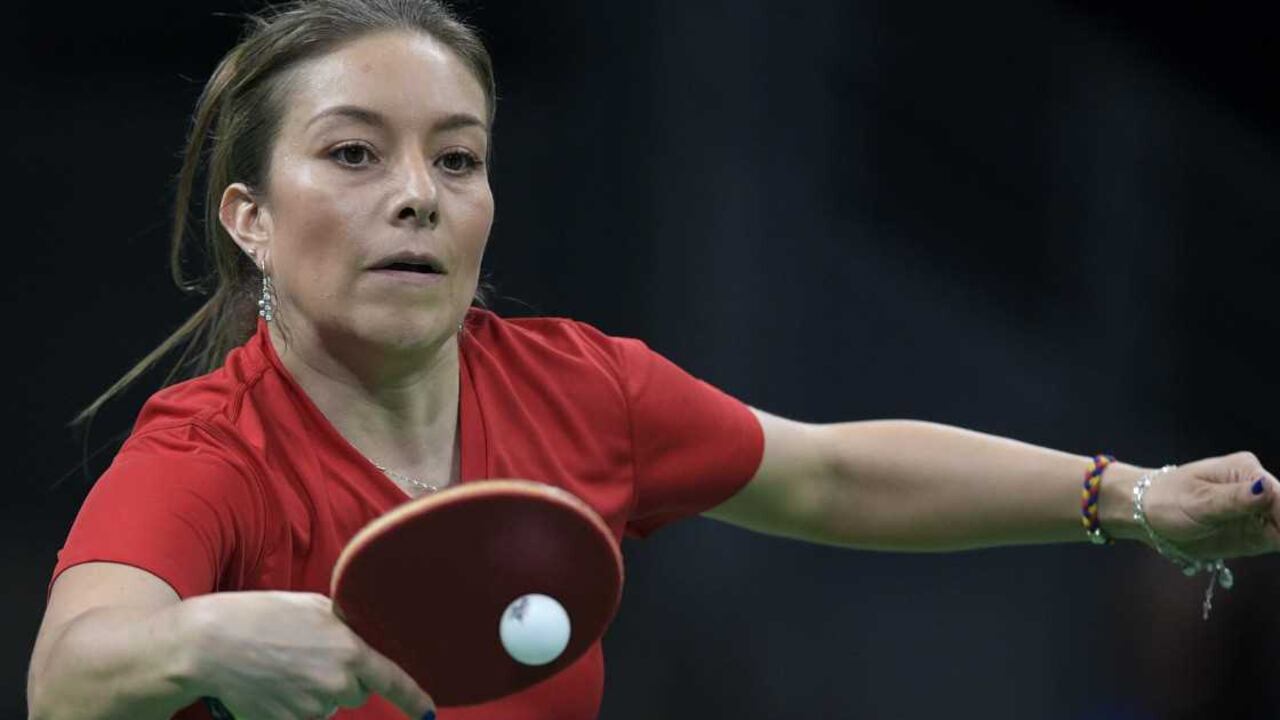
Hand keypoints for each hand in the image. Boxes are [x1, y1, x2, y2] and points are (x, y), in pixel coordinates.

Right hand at [180, 591, 434, 719]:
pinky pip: (300, 717)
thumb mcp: (312, 606)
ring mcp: (310, 709)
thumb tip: (357, 638)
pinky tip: (269, 685)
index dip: (413, 698)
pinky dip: (290, 705)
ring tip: (280, 667)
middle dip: (342, 679)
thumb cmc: (258, 616)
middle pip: (355, 692)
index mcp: (348, 651)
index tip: (427, 710)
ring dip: (313, 692)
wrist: (207, 645)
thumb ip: (343, 626)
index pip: (392, 680)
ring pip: (326, 706)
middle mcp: (335, 684)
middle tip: (307, 656)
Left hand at [1137, 452, 1279, 559]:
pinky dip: (1278, 545)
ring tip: (1258, 541)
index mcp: (1247, 471)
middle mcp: (1259, 488)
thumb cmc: (1167, 500)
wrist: (1145, 513)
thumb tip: (1266, 488)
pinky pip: (1277, 540)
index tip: (1277, 537)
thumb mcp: (1198, 501)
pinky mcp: (1254, 532)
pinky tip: (1270, 546)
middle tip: (1271, 540)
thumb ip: (1235, 499)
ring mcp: (1258, 511)